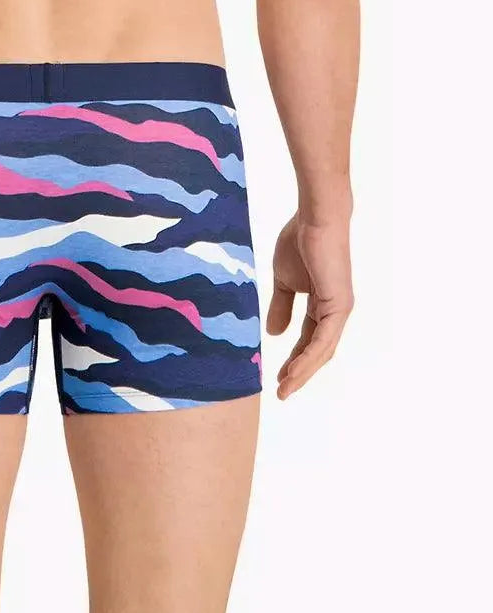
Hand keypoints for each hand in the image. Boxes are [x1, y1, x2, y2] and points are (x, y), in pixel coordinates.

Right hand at [266, 214, 353, 399]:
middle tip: (282, 391)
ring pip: (321, 351)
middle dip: (299, 372)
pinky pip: (323, 340)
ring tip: (285, 388)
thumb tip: (274, 333)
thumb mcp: (283, 280)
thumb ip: (281, 306)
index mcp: (322, 305)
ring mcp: (339, 310)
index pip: (308, 339)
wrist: (314, 221)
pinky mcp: (338, 307)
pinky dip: (309, 358)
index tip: (276, 375)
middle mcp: (335, 312)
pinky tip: (295, 371)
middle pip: (317, 351)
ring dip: (303, 372)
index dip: (294, 358)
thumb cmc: (300, 242)